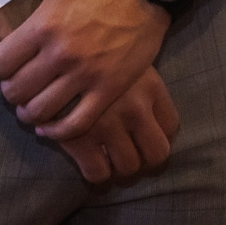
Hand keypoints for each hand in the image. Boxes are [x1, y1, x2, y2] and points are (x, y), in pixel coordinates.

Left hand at [0, 0, 167, 140]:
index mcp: (44, 25)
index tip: (5, 64)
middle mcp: (62, 53)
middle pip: (16, 92)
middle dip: (12, 90)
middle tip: (20, 84)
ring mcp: (87, 74)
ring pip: (40, 111)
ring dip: (30, 112)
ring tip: (33, 103)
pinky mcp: (109, 89)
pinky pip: (75, 124)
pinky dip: (57, 131)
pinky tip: (51, 124)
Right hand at [51, 65, 179, 185]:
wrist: (55, 51)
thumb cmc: (93, 53)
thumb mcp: (126, 60)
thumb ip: (140, 87)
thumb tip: (150, 123)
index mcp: (150, 86)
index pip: (171, 126)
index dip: (160, 137)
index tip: (145, 137)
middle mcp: (135, 107)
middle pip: (156, 153)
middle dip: (144, 159)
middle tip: (129, 154)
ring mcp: (109, 124)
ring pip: (128, 167)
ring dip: (119, 168)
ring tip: (109, 158)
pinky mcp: (81, 138)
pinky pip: (97, 172)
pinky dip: (96, 173)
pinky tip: (89, 161)